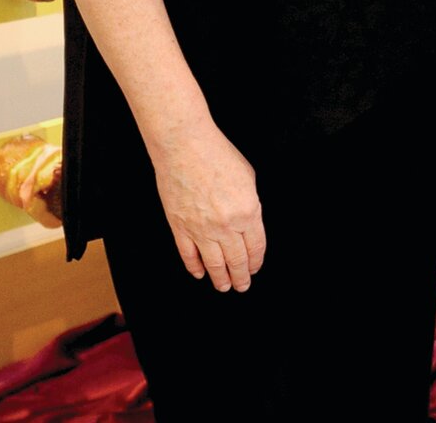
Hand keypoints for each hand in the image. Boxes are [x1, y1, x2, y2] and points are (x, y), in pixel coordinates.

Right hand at [151, 121, 266, 291]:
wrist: (185, 147)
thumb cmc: (218, 155)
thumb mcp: (248, 178)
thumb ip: (250, 204)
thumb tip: (248, 222)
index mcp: (247, 212)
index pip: (255, 246)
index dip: (256, 261)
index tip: (255, 269)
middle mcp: (225, 226)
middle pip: (236, 259)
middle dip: (241, 276)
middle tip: (243, 286)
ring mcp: (201, 229)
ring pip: (213, 263)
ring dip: (220, 278)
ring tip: (224, 287)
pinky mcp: (179, 228)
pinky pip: (188, 255)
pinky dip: (195, 267)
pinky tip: (200, 274)